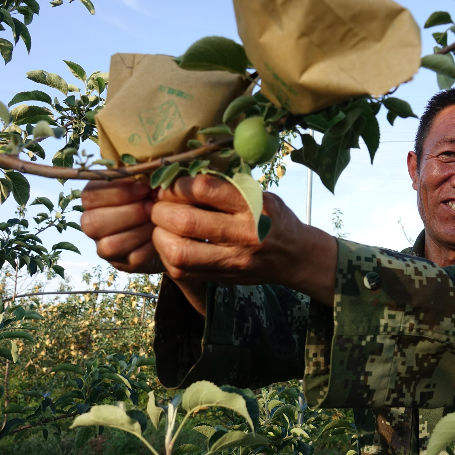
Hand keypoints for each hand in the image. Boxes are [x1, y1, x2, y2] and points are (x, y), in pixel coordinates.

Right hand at [80, 178, 162, 273]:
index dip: (117, 191)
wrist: (175, 225)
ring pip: (108, 246)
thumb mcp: (149, 180)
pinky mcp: (123, 264)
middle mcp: (92, 224)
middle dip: (127, 213)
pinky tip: (161, 235)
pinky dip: (150, 247)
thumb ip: (142, 174)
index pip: (90, 196)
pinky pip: (132, 259)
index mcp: (94, 199)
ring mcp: (105, 247)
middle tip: (151, 207)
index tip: (144, 188)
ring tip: (157, 221)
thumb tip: (149, 170)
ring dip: (138, 232)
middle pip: (92, 223)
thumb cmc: (156, 195)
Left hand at [151, 174, 336, 305]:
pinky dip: (167, 256)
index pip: (204, 188)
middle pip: (186, 221)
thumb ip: (226, 187)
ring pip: (179, 252)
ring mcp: (233, 261)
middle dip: (161, 210)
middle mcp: (244, 234)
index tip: (169, 184)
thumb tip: (181, 176)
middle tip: (158, 205)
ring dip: (160, 236)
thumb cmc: (275, 218)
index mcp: (253, 206)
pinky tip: (170, 244)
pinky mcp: (223, 278)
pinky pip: (182, 271)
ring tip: (161, 226)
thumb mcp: (260, 194)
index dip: (177, 184)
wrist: (296, 256)